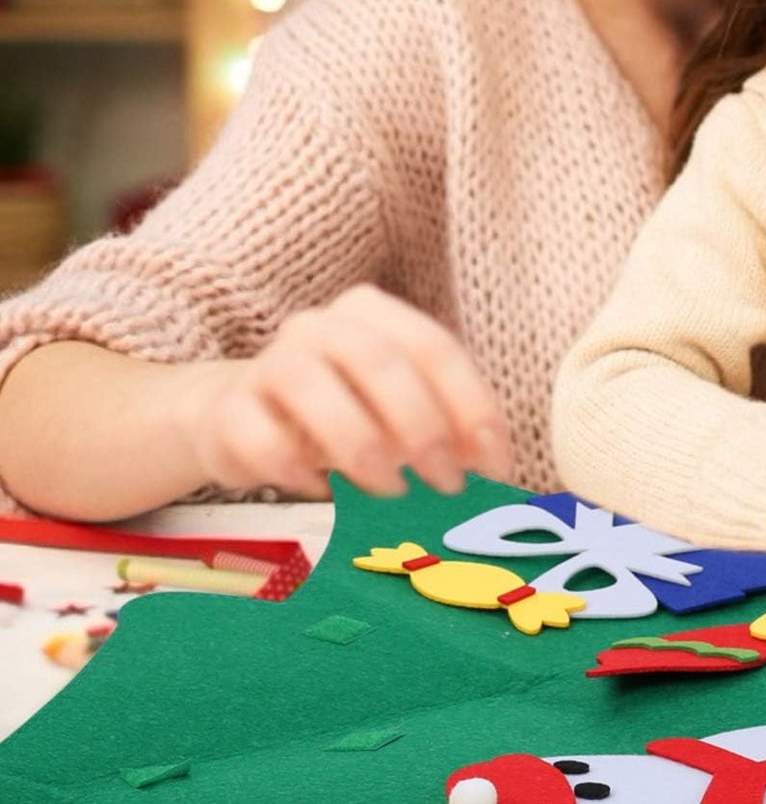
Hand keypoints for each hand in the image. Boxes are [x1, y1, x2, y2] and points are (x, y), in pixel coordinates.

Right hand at [182, 285, 512, 498]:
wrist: (236, 417)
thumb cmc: (342, 413)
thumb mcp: (399, 414)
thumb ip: (448, 429)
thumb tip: (498, 472)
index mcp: (373, 313)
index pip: (435, 347)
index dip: (472, 406)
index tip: (495, 467)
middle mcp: (320, 325)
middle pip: (379, 360)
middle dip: (423, 425)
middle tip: (448, 483)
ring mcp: (269, 362)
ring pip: (312, 387)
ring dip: (361, 445)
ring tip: (392, 490)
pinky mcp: (227, 410)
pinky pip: (258, 435)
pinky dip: (293, 468)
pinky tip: (321, 491)